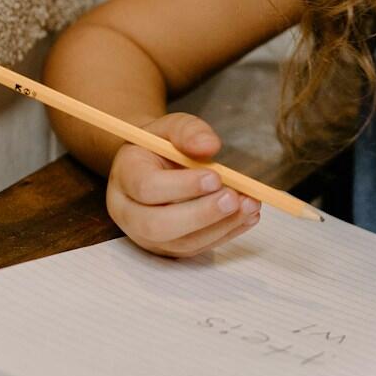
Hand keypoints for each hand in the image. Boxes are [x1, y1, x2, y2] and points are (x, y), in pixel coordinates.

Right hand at [104, 112, 259, 256]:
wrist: (153, 166)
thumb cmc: (161, 146)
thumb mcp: (170, 127)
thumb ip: (188, 131)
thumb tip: (209, 145)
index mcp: (125, 176)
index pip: (147, 187)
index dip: (182, 186)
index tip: (215, 177)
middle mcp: (128, 211)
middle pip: (158, 225)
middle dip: (201, 214)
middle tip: (234, 198)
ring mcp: (147, 235)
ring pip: (181, 242)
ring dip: (220, 226)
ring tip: (250, 205)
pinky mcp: (169, 248)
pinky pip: (197, 248)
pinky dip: (226, 233)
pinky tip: (248, 215)